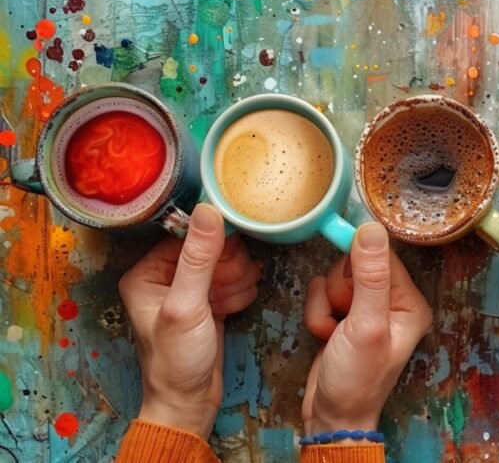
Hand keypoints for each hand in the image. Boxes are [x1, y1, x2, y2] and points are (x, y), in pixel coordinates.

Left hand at [118, 204, 260, 436]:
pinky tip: (234, 308)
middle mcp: (165, 276)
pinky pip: (234, 280)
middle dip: (228, 266)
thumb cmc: (176, 360)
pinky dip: (240, 292)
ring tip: (229, 302)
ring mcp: (189, 289)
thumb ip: (199, 258)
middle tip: (225, 289)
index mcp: (146, 272)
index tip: (230, 258)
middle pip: (212, 247)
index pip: (188, 235)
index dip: (215, 243)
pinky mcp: (209, 302)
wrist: (190, 402)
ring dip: (238, 280)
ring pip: (227, 263)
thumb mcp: (187, 306)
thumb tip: (209, 210)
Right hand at [302, 223, 431, 434]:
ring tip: (334, 332)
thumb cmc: (357, 379)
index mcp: (410, 302)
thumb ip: (370, 276)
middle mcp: (392, 302)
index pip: (383, 256)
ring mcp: (366, 307)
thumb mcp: (366, 326)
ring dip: (325, 305)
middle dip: (339, 291)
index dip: (358, 264)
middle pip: (355, 264)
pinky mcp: (343, 314)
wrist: (331, 415)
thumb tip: (371, 229)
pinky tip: (326, 336)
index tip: (347, 289)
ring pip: (334, 277)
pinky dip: (317, 314)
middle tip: (344, 319)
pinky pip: (321, 293)